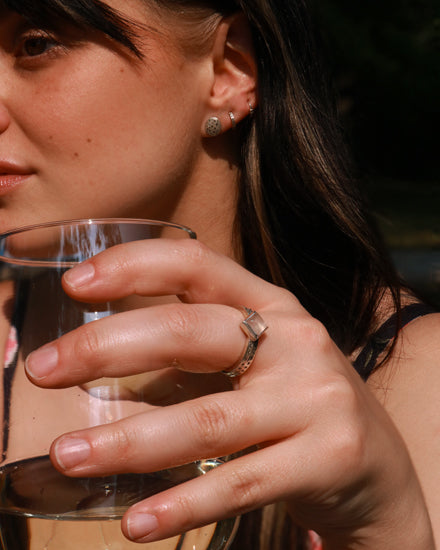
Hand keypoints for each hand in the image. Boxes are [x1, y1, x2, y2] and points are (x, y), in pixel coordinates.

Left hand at [25, 239, 433, 547]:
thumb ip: (191, 350)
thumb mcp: (256, 356)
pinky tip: (136, 523)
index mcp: (271, 305)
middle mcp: (295, 341)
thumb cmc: (295, 398)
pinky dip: (183, 504)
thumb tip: (95, 359)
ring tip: (69, 454)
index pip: (197, 264)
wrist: (377, 461)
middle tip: (44, 370)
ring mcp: (315, 398)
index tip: (75, 284)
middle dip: (107, 347)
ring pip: (207, 419)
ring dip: (129, 440)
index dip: (134, 266)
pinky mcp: (327, 457)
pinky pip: (240, 484)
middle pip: (191, 332)